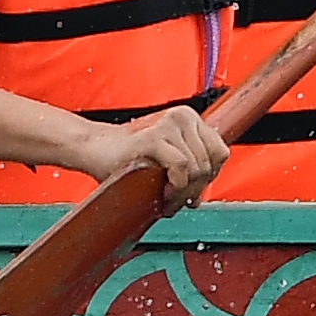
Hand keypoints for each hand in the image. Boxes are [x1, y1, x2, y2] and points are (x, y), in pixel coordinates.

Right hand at [95, 106, 225, 202]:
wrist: (94, 150)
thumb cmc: (128, 157)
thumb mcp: (166, 158)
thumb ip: (188, 169)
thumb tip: (199, 199)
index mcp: (189, 119)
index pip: (220, 153)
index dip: (209, 176)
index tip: (191, 188)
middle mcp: (182, 117)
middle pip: (209, 163)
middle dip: (195, 189)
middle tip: (175, 199)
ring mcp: (168, 124)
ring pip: (197, 167)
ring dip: (183, 191)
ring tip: (165, 196)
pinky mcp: (152, 137)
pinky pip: (181, 166)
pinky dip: (176, 184)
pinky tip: (162, 189)